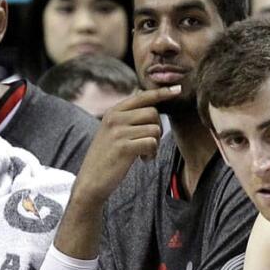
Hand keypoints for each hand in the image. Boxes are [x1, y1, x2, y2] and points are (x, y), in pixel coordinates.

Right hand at [72, 86, 179, 203]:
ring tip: (144, 154)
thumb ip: (128, 116)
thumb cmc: (107, 157)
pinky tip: (143, 160)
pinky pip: (151, 143)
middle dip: (158, 128)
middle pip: (152, 113)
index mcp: (113, 112)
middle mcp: (114, 118)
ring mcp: (118, 132)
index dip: (162, 93)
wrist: (91, 180)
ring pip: (154, 129)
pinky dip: (152, 153)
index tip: (178, 89)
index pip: (142, 96)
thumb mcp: (113, 131)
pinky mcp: (123, 147)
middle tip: (150, 143)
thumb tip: (147, 97)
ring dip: (155, 144)